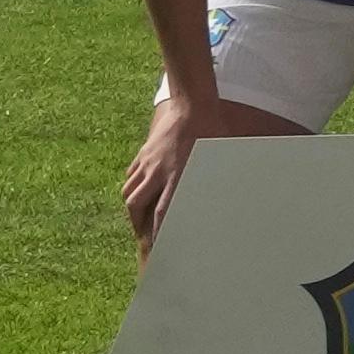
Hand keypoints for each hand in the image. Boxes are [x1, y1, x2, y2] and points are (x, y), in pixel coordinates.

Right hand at [123, 92, 280, 249]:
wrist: (192, 105)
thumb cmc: (212, 132)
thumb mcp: (217, 159)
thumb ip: (213, 181)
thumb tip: (224, 199)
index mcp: (178, 175)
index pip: (164, 212)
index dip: (160, 233)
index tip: (162, 248)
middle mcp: (158, 172)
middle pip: (137, 208)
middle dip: (139, 228)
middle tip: (147, 241)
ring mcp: (147, 163)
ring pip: (129, 194)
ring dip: (133, 211)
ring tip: (139, 224)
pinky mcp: (142, 154)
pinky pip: (131, 178)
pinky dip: (132, 190)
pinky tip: (137, 197)